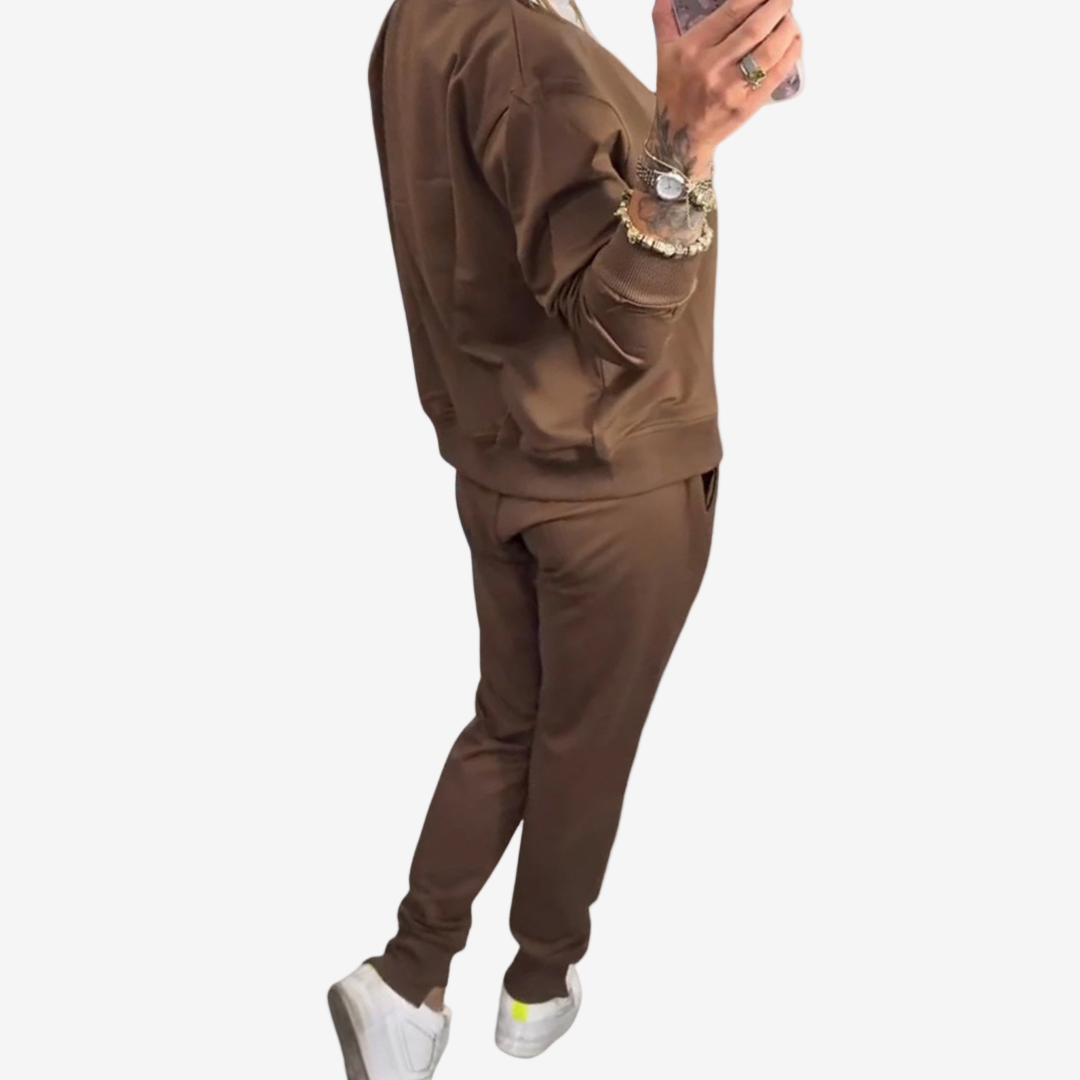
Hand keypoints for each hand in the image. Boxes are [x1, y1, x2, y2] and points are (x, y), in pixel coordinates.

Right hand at [650, 0, 802, 178]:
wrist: (681, 137)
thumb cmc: (675, 92)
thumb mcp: (663, 53)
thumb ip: (664, 19)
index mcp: (691, 49)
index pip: (732, 11)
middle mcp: (711, 68)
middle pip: (754, 28)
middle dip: (777, 7)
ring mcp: (731, 89)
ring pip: (769, 51)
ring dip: (787, 28)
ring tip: (790, 17)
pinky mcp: (747, 105)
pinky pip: (775, 75)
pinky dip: (790, 54)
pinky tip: (794, 40)